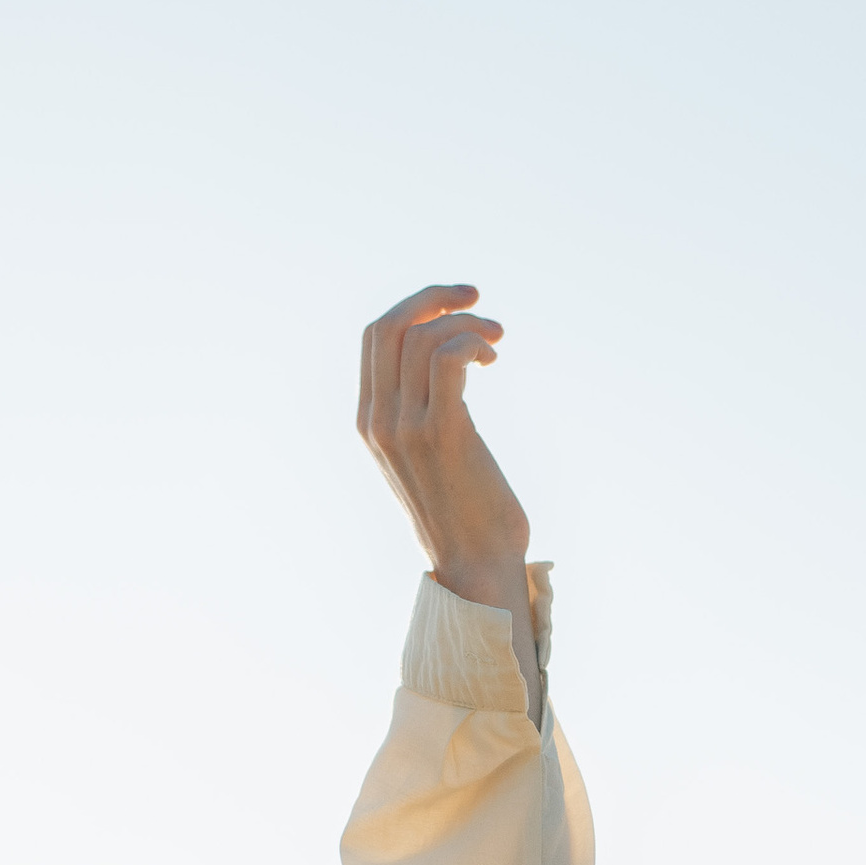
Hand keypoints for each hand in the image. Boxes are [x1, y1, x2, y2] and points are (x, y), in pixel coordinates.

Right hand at [357, 282, 531, 617]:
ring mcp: (406, 427)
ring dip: (467, 323)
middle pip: (390, 325)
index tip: (457, 304)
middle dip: (435, 298)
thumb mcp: (430, 455)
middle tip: (477, 298)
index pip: (375, 337)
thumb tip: (449, 369)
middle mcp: (378, 421)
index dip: (415, 306)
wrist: (476, 566)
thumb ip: (424, 413)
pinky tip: (492, 358)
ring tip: (496, 341)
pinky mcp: (442, 433)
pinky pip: (448, 358)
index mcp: (369, 422)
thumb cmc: (467, 513)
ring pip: (423, 336)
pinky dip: (472, 341)